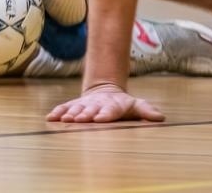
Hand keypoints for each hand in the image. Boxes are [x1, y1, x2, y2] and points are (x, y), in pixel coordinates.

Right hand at [47, 84, 163, 123]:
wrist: (105, 91)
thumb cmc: (122, 104)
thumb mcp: (135, 106)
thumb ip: (146, 110)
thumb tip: (160, 117)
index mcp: (112, 106)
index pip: (109, 111)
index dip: (104, 114)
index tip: (99, 118)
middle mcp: (96, 105)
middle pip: (91, 110)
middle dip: (85, 115)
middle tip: (79, 119)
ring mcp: (84, 104)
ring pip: (76, 108)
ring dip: (70, 114)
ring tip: (65, 119)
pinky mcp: (74, 105)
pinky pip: (65, 108)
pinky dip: (58, 112)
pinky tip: (50, 118)